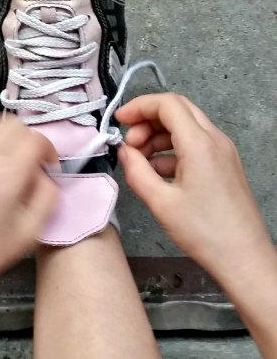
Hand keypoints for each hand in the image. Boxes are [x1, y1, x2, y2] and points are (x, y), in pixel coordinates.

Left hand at [0, 114, 58, 297]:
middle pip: (13, 125)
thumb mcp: (30, 231)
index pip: (35, 138)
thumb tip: (45, 172)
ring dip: (4, 136)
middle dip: (27, 139)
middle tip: (30, 161)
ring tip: (7, 160)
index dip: (48, 149)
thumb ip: (47, 194)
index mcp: (5, 174)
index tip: (48, 164)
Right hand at [116, 93, 272, 281]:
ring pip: (185, 124)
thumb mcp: (160, 202)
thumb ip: (136, 170)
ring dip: (158, 134)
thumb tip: (124, 152)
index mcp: (200, 144)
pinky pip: (194, 142)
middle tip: (129, 141)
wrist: (244, 259)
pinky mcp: (224, 164)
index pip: (166, 104)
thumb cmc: (205, 233)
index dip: (138, 107)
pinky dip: (171, 147)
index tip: (119, 121)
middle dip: (147, 118)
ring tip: (140, 159)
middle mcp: (215, 140)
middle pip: (177, 108)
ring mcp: (222, 151)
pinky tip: (157, 171)